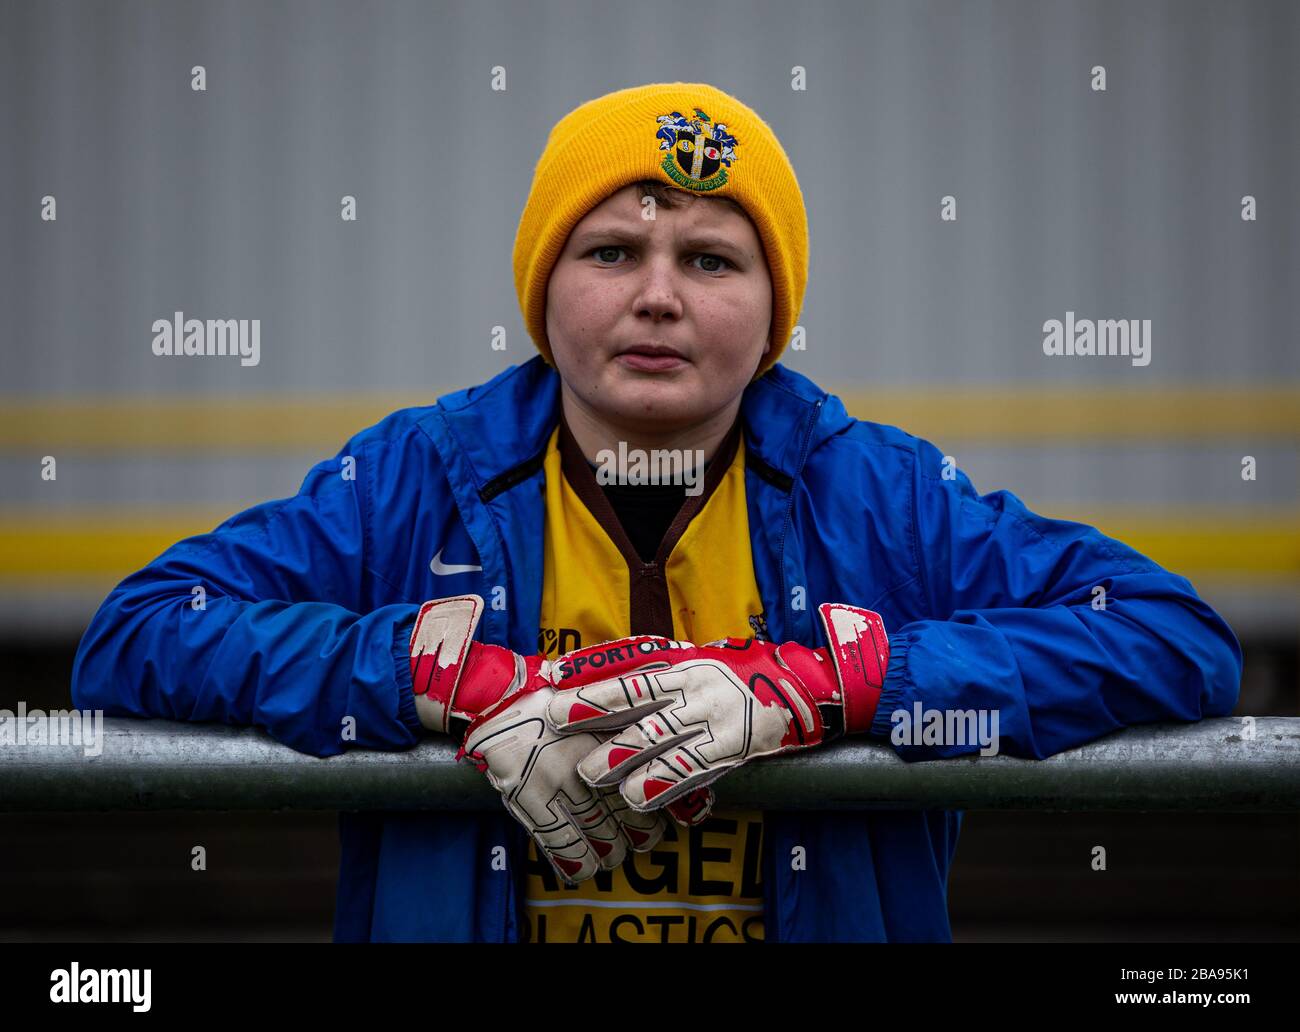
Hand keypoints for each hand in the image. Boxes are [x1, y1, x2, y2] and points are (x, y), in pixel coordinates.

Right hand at [408, 595, 711, 885]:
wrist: (500, 699)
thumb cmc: (553, 699)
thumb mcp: (597, 706)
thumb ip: (626, 727)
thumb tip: (658, 754)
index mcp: (609, 737)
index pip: (646, 782)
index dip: (659, 807)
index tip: (665, 818)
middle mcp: (588, 761)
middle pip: (628, 813)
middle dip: (639, 834)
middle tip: (641, 840)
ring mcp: (558, 783)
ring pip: (599, 835)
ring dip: (610, 852)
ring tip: (612, 854)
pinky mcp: (529, 799)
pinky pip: (561, 842)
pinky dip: (575, 861)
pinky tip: (582, 868)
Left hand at [543, 603, 889, 811]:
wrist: (806, 689)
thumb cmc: (744, 679)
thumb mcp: (701, 667)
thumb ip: (661, 678)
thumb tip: (607, 685)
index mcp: (683, 664)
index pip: (628, 668)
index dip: (590, 674)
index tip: (554, 678)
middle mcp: (694, 686)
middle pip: (636, 700)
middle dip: (593, 713)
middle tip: (557, 724)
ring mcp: (714, 715)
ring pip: (658, 737)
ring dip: (620, 758)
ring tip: (591, 775)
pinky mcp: (733, 746)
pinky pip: (690, 768)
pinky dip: (661, 783)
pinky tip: (637, 797)